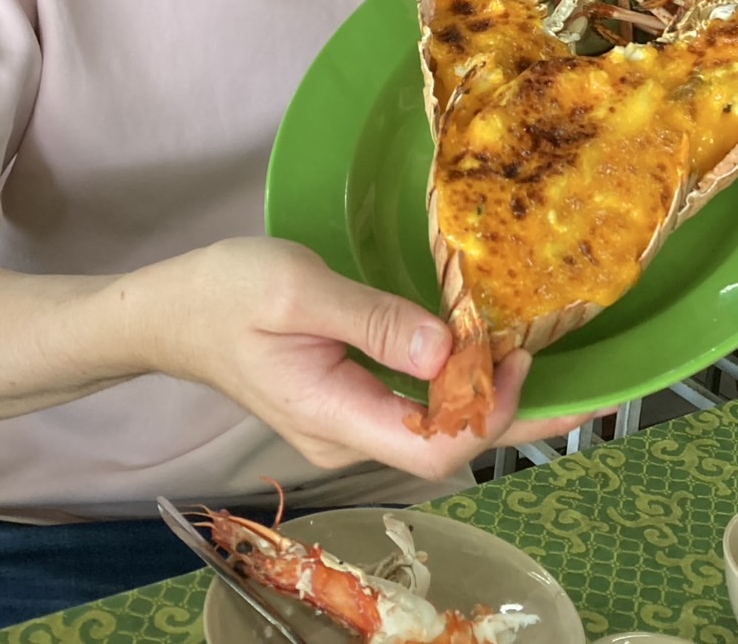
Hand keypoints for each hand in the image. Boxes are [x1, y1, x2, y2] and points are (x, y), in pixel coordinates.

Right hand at [137, 238, 595, 480]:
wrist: (169, 311)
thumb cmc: (225, 293)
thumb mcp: (299, 291)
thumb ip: (373, 321)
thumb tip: (450, 348)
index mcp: (334, 416)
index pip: (437, 446)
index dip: (491, 412)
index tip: (518, 354)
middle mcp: (346, 436)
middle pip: (447, 445)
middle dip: (512, 413)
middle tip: (568, 370)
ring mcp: (345, 424)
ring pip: (434, 428)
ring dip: (486, 396)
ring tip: (536, 355)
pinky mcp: (345, 401)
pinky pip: (414, 406)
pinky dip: (454, 383)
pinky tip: (479, 353)